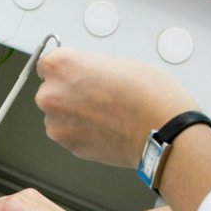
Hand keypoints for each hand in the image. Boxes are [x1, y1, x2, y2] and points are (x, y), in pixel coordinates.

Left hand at [35, 47, 198, 166]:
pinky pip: (70, 135)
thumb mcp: (119, 63)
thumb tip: (87, 77)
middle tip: (99, 96)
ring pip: (59, 116)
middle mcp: (52, 94)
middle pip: (51, 91)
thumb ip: (91, 68)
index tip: (76, 75)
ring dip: (75, 115)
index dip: (67, 70)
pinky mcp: (70, 147)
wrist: (163, 132)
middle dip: (70, 94)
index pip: (47, 64)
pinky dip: (82, 132)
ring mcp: (58, 124)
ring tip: (106, 115)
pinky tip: (106, 128)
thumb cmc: (149, 96)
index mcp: (61, 65)